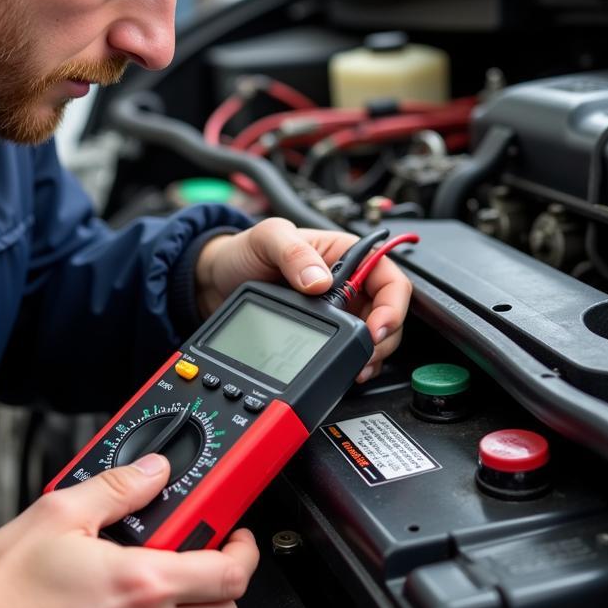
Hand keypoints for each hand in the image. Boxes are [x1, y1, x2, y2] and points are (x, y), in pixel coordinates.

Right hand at [0, 454, 258, 607]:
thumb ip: (119, 487)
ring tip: (133, 590)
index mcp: (143, 584)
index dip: (243, 550)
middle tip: (195, 563)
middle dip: (220, 586)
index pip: (230, 573)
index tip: (234, 539)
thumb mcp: (60, 512)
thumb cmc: (2, 588)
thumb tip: (153, 472)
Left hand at [195, 218, 411, 381]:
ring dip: (371, 354)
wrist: (215, 281)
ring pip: (374, 335)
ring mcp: (337, 309)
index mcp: (344, 253)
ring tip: (357, 367)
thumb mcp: (267, 238)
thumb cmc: (244, 252)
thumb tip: (320, 281)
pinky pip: (350, 349)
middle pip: (387, 312)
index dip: (391, 305)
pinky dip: (354, 362)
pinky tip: (344, 369)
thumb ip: (293, 253)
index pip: (389, 277)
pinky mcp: (323, 331)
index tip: (377, 329)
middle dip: (383, 338)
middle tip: (365, 356)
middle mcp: (347, 281)